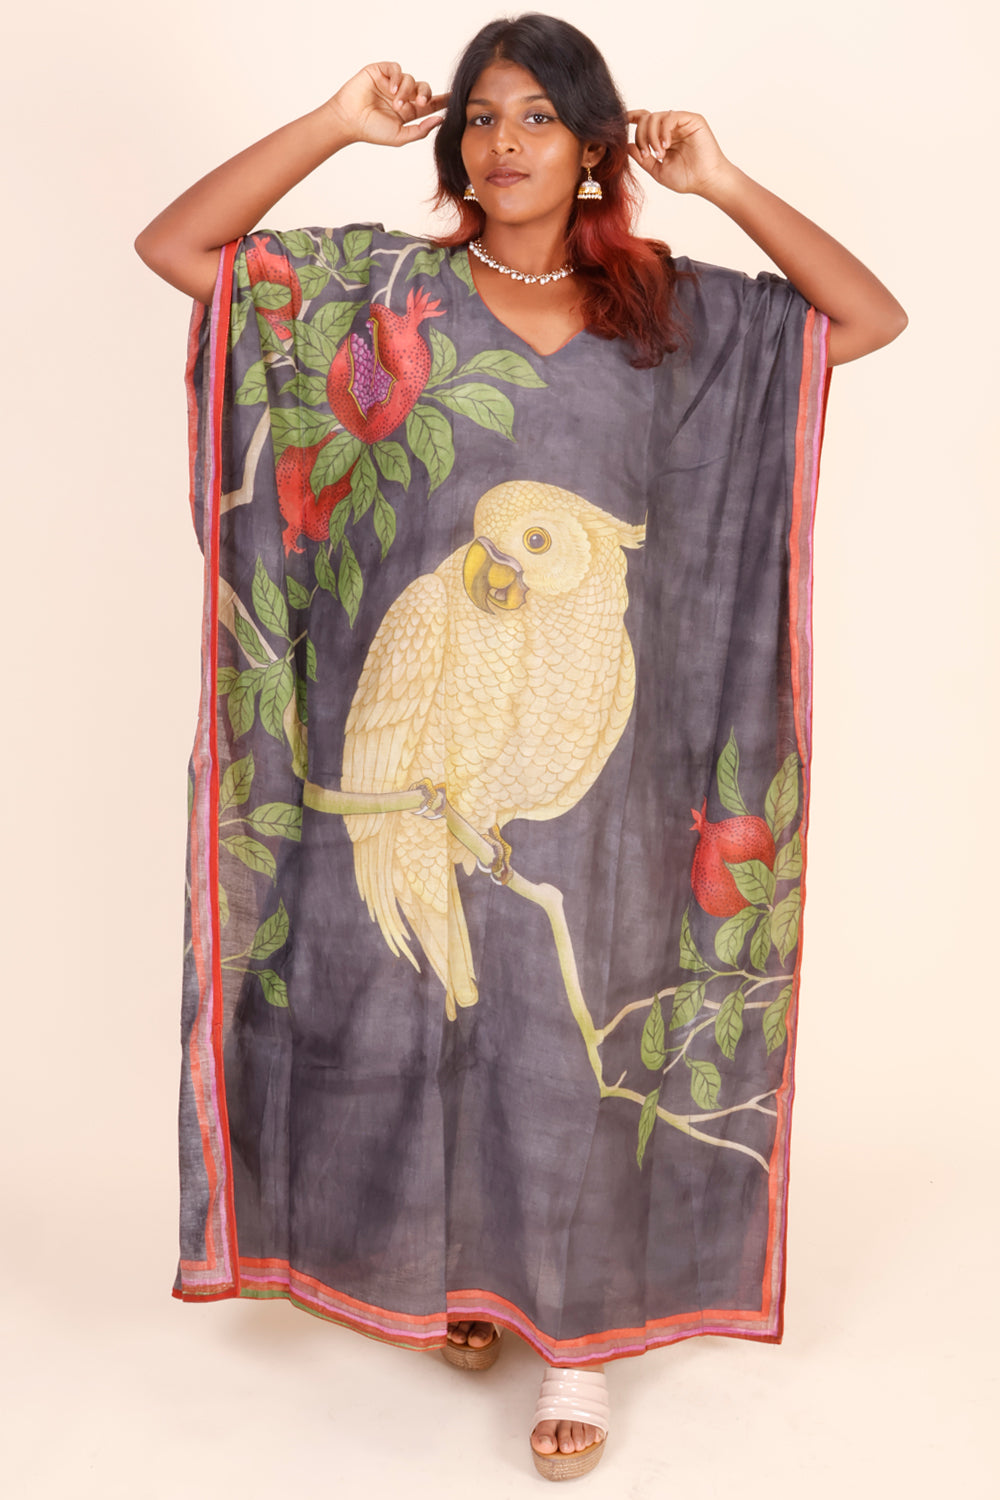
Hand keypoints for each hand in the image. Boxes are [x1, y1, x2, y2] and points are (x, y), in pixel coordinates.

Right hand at [326, 62, 448, 147]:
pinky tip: (391, 89)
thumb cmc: (372, 131)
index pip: (430, 103)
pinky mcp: (381, 72)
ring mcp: (392, 83)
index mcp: (409, 111)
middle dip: (425, 94)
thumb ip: (421, 130)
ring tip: (396, 104)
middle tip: (419, 103)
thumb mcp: (400, 136)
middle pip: (424, 88)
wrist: (349, 120)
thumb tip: (440, 119)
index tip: (457, 97)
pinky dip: (397, 77)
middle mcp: (402, 95)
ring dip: (406, 91)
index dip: (443, 100)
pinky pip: (397, 68)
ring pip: (410, 78)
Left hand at [627, 110, 731, 196]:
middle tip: (647, 155)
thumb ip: (641, 158)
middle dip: (641, 136)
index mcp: (662, 137)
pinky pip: (670, 117)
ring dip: (651, 136)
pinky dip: (663, 131)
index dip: (632, 117)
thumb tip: (625, 145)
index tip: (621, 121)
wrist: (706, 182)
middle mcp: (671, 127)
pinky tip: (665, 146)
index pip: (644, 121)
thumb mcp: (657, 170)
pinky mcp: (692, 119)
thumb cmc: (685, 178)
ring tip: (658, 154)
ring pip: (656, 117)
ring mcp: (681, 122)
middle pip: (646, 118)